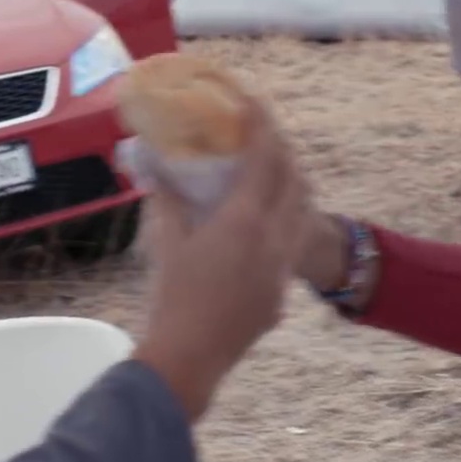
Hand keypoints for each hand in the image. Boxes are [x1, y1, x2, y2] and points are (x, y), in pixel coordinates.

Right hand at [129, 103, 308, 420]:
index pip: (265, 158)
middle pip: (295, 180)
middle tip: (262, 134)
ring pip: (303, 213)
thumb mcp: (167, 241)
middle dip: (282, 150)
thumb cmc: (170, 298)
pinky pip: (292, 246)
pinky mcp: (281, 294)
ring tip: (270, 172)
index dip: (262, 124)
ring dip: (291, 185)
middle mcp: (274, 240)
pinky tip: (261, 226)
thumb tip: (157, 164)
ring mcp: (282, 270)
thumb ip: (168, 199)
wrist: (188, 360)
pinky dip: (284, 221)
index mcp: (244, 221)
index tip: (252, 101)